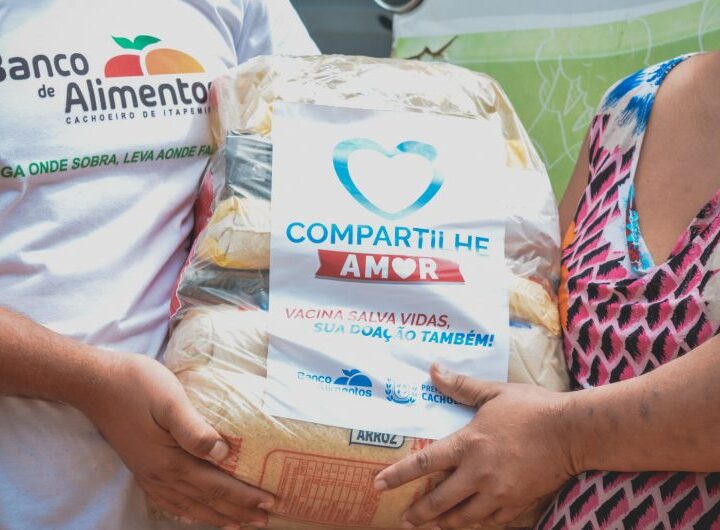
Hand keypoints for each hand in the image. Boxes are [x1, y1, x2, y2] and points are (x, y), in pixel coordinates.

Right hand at [80, 352, 273, 528]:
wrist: (95, 383)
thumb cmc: (137, 384)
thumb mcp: (170, 399)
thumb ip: (195, 429)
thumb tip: (223, 452)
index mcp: (172, 461)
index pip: (217, 486)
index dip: (245, 497)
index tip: (271, 503)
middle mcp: (161, 475)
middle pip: (207, 501)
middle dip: (238, 511)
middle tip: (265, 520)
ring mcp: (148, 474)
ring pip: (189, 504)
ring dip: (216, 515)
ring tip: (238, 523)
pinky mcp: (141, 467)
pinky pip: (168, 500)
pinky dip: (186, 511)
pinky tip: (193, 514)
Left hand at [374, 364, 573, 528]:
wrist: (573, 432)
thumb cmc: (532, 408)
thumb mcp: (494, 392)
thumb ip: (461, 387)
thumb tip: (433, 370)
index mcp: (469, 443)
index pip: (425, 462)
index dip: (399, 475)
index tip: (379, 485)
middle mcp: (478, 473)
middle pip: (439, 500)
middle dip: (419, 513)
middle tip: (405, 520)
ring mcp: (498, 492)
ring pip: (463, 517)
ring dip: (444, 523)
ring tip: (433, 526)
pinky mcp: (517, 504)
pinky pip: (490, 522)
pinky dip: (476, 523)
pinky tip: (469, 523)